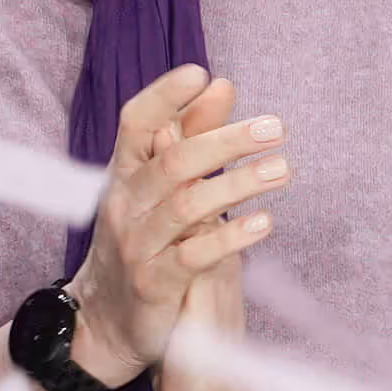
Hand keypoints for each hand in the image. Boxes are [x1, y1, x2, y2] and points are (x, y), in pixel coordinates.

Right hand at [73, 66, 283, 384]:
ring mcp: (136, 244)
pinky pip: (193, 256)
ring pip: (186, 206)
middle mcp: (124, 203)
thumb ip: (189, 134)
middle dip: (225, 141)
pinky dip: (230, 237)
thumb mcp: (157, 186)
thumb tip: (220, 84)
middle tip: (275, 128)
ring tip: (283, 169)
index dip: (164, 96)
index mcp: (124, 173)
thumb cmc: (142, 240)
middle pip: (172, 162)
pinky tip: (264, 224)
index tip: (201, 73)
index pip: (135, 123)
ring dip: (238, 184)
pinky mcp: (154, 283)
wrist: (108, 318)